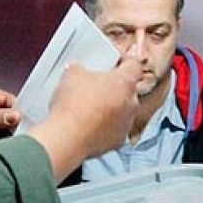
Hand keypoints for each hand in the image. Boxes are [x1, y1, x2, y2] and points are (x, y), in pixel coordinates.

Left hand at [0, 86, 19, 149]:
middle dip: (14, 126)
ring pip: (5, 131)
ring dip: (8, 138)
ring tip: (12, 144)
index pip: (9, 101)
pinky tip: (4, 150)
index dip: (17, 111)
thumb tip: (16, 115)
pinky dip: (1, 146)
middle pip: (9, 117)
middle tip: (20, 135)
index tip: (23, 122)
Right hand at [25, 57, 141, 178]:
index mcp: (125, 83)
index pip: (134, 66)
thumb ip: (81, 69)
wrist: (68, 136)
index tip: (120, 62)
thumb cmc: (74, 105)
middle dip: (114, 88)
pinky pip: (114, 130)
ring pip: (122, 112)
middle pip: (128, 91)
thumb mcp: (72, 74)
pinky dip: (104, 127)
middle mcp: (131, 104)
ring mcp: (126, 124)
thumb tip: (77, 72)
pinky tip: (88, 124)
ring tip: (89, 108)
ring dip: (110, 109)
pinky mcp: (117, 141)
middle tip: (96, 87)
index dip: (127, 62)